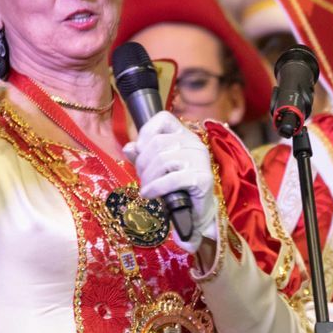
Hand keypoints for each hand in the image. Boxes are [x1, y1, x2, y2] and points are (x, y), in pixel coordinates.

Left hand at [125, 113, 218, 243]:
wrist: (195, 213)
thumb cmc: (175, 188)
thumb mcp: (155, 169)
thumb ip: (142, 156)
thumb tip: (129, 148)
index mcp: (184, 135)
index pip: (164, 118)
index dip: (146, 132)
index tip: (139, 150)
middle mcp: (194, 143)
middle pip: (158, 143)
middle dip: (142, 163)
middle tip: (142, 178)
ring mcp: (201, 160)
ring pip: (163, 160)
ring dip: (148, 178)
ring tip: (146, 189)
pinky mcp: (202, 178)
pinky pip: (172, 179)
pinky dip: (156, 187)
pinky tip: (149, 194)